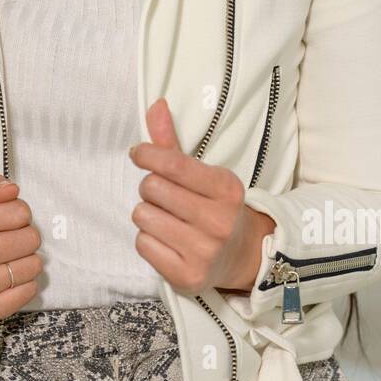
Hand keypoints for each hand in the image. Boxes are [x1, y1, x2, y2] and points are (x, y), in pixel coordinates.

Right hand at [0, 174, 43, 324]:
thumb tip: (13, 190)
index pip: (20, 213)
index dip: (19, 213)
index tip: (7, 219)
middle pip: (30, 239)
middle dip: (25, 235)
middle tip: (9, 239)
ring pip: (32, 266)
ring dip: (26, 259)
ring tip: (7, 258)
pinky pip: (28, 291)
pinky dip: (25, 282)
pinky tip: (7, 277)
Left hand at [128, 98, 274, 294]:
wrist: (243, 256)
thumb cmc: (214, 207)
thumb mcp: (202, 175)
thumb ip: (173, 143)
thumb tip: (155, 104)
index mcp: (226, 188)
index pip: (173, 164)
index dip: (148, 154)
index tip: (138, 153)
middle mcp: (218, 221)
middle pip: (151, 188)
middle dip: (151, 189)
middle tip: (166, 198)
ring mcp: (204, 252)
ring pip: (142, 216)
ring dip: (147, 215)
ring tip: (168, 220)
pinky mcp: (187, 276)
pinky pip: (142, 244)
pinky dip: (148, 240)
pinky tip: (167, 241)